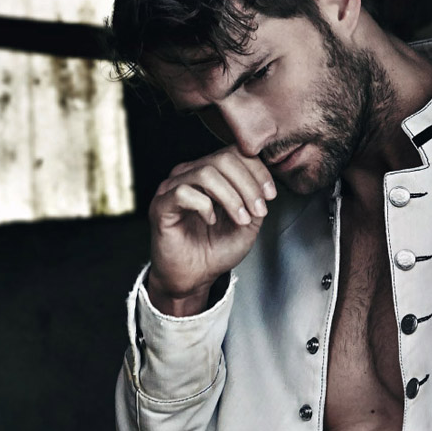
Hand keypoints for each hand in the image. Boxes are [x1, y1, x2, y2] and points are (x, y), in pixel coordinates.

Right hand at [147, 146, 276, 314]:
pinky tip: (210, 222)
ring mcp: (173, 187)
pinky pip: (184, 193)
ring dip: (231, 197)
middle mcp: (190, 174)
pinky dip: (204, 206)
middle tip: (257, 211)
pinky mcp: (161, 205)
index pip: (234, 153)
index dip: (257, 171)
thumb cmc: (215, 250)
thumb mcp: (247, 224)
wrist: (194, 277)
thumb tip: (263, 186)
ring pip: (206, 173)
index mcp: (211, 174)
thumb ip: (255, 200)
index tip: (270, 195)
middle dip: (247, 185)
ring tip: (240, 218)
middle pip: (222, 159)